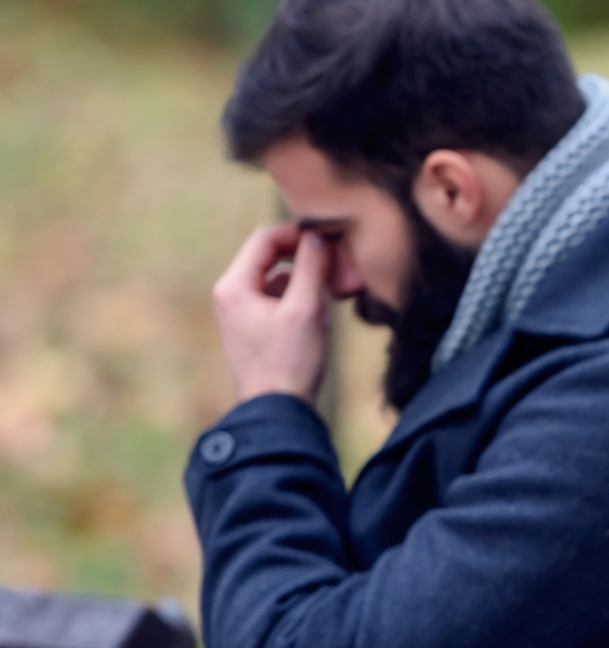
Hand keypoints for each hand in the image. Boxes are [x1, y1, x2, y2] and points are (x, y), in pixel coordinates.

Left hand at [211, 223, 329, 405]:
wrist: (277, 414)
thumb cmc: (289, 363)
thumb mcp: (306, 309)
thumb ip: (312, 268)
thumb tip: (318, 237)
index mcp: (234, 286)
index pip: (265, 239)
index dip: (299, 233)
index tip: (330, 238)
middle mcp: (231, 296)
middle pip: (272, 259)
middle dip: (307, 263)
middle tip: (337, 272)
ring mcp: (241, 314)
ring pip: (280, 282)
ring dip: (308, 287)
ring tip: (329, 308)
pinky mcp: (254, 331)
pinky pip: (280, 303)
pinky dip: (302, 306)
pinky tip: (319, 327)